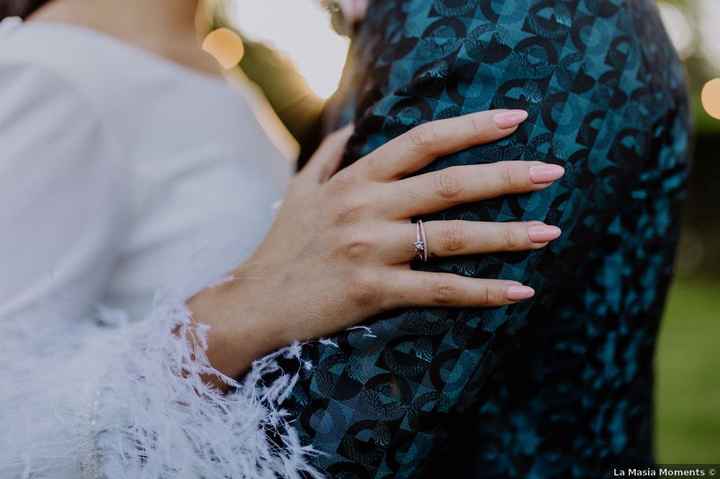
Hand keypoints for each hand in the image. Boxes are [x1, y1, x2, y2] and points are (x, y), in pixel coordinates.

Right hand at [190, 110, 564, 376]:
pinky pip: (439, 290)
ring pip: (451, 237)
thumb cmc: (282, 247)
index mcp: (354, 179)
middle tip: (553, 172)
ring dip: (506, 233)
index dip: (469, 127)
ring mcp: (370, 249)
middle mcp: (365, 207)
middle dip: (505, 175)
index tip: (514, 119)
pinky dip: (483, 292)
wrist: (254, 302)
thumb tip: (350, 126)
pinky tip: (520, 291)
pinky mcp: (372, 290)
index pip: (421, 142)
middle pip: (448, 184)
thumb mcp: (299, 191)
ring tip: (550, 231)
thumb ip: (327, 155)